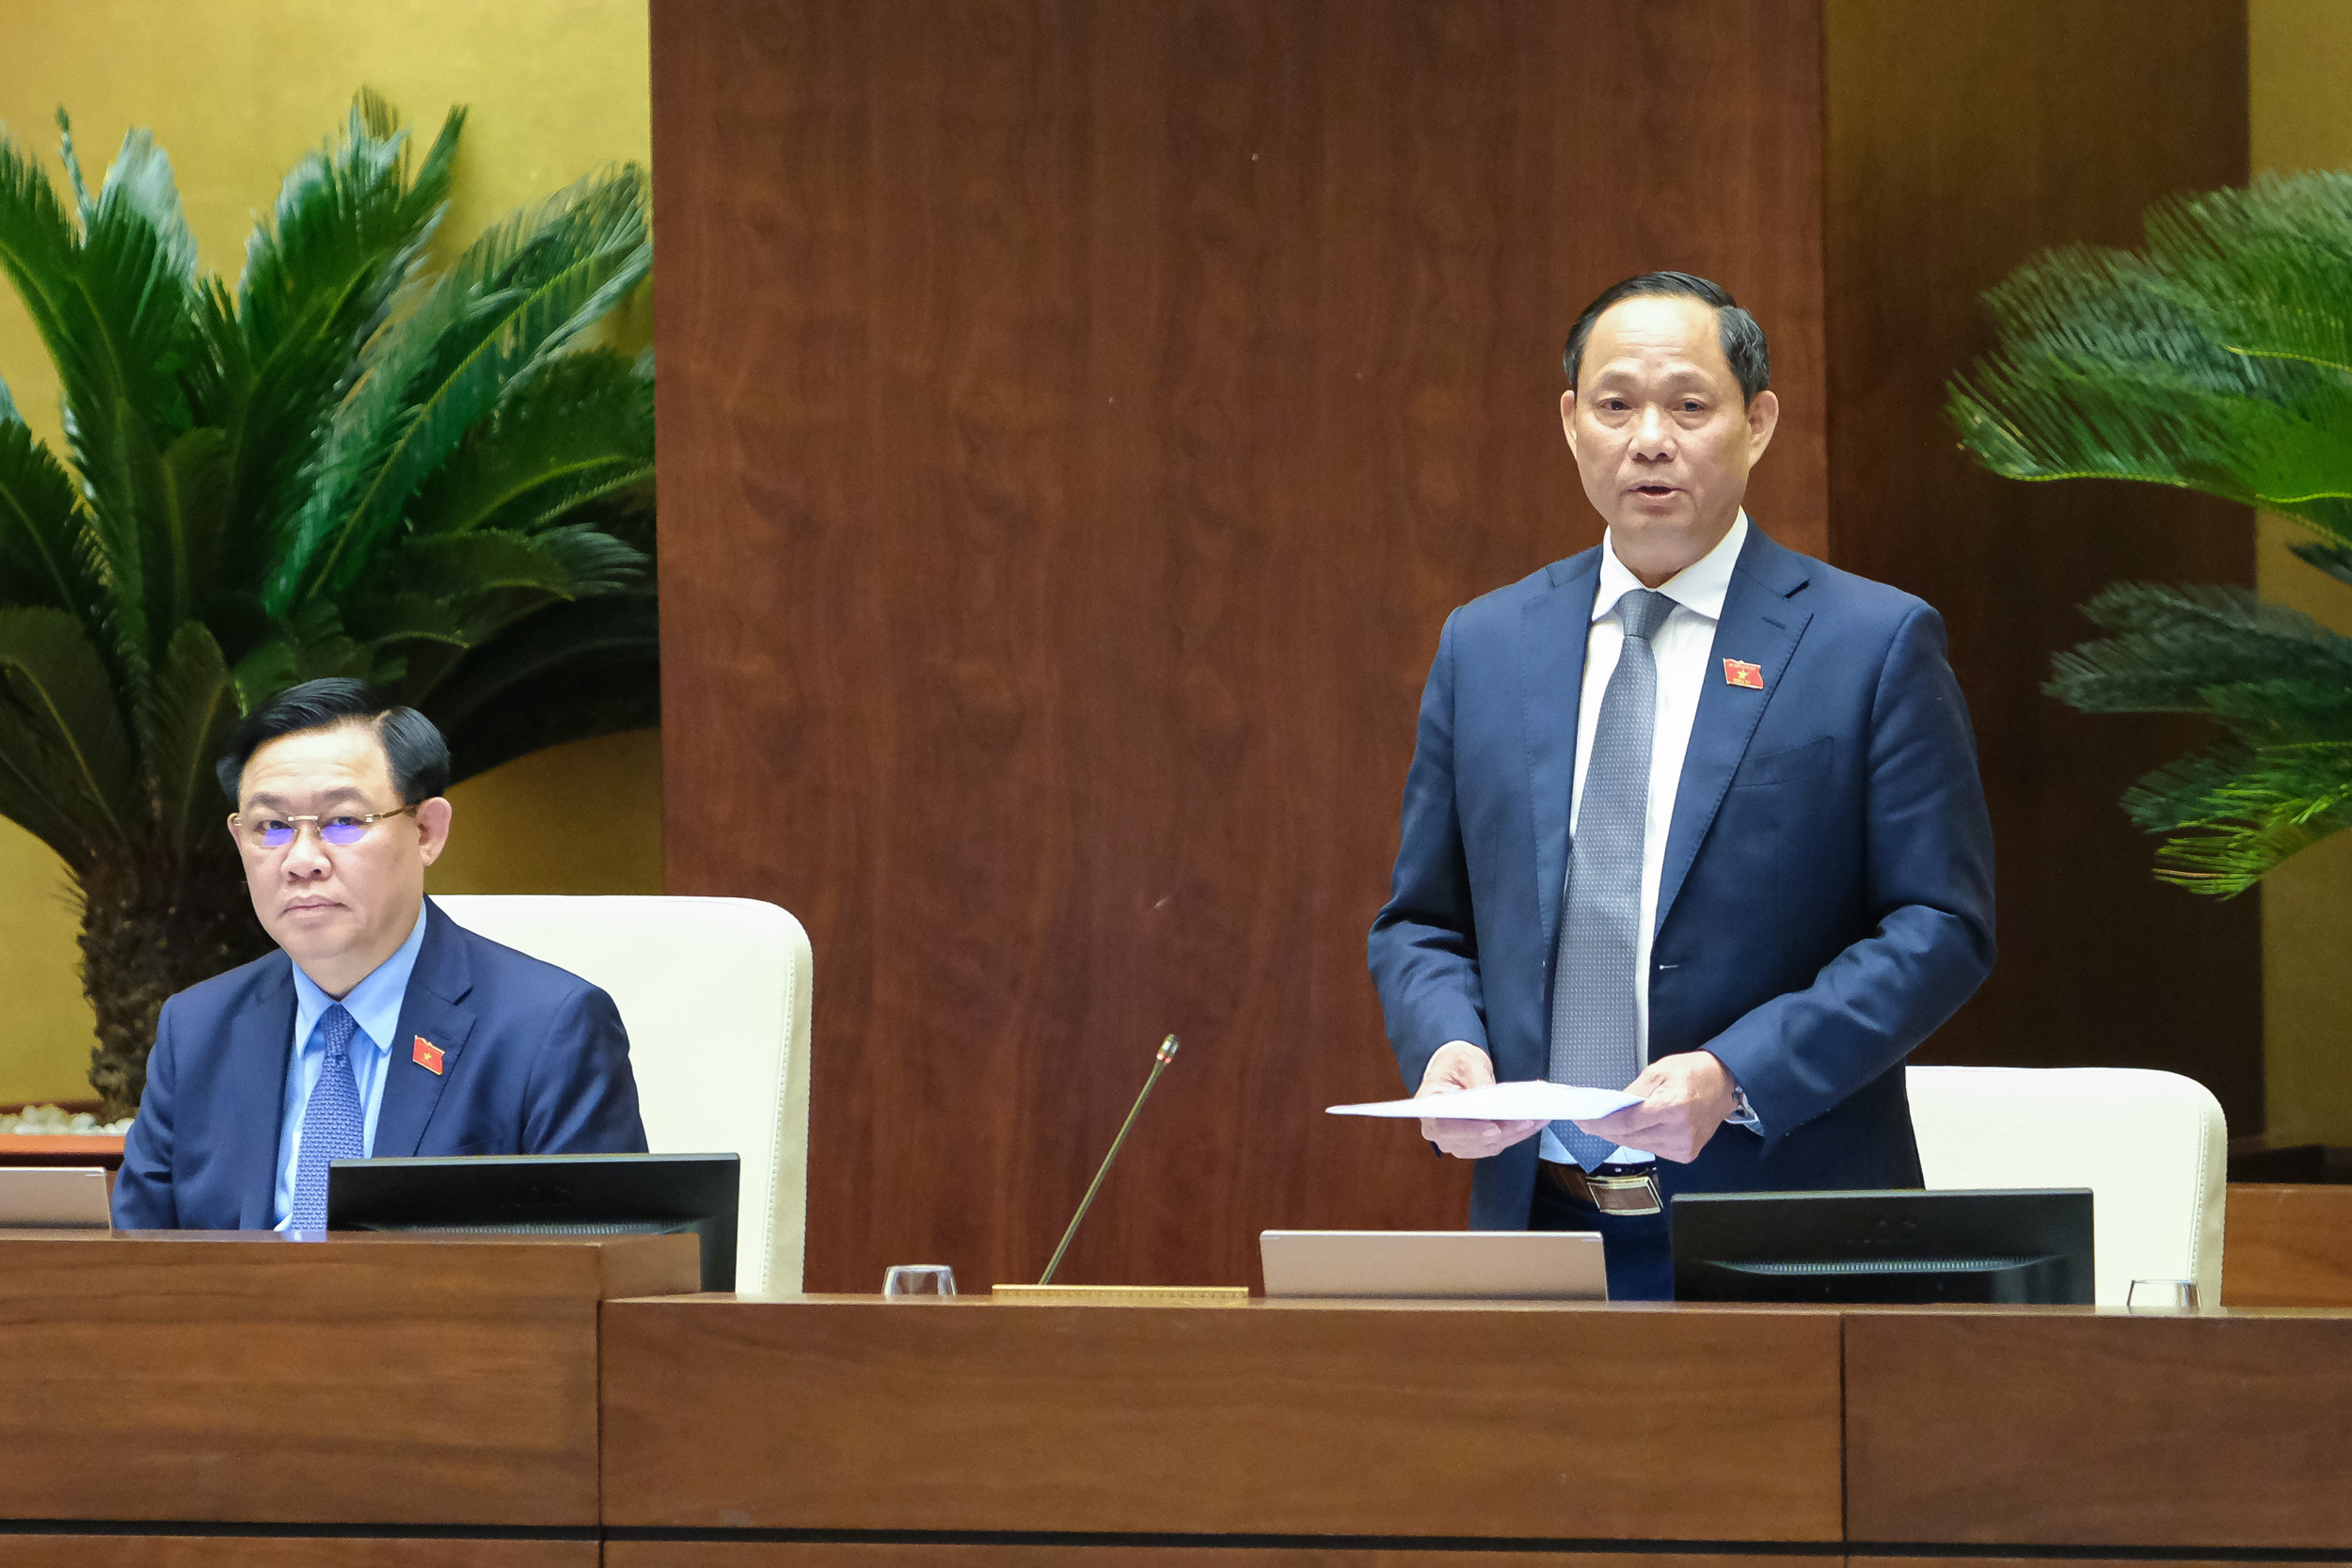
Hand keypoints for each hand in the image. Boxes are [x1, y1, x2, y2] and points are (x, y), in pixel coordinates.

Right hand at [1415, 1041, 1545, 1157]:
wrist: (1456, 1069)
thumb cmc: (1455, 1064)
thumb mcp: (1466, 1062)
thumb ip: (1478, 1079)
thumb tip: (1494, 1098)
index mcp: (1429, 1109)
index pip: (1444, 1128)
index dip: (1470, 1131)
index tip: (1493, 1128)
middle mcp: (1440, 1131)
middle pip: (1471, 1141)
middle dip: (1502, 1132)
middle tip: (1526, 1120)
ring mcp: (1458, 1141)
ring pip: (1489, 1146)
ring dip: (1515, 1134)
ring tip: (1536, 1119)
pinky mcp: (1476, 1143)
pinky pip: (1498, 1143)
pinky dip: (1516, 1134)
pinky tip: (1533, 1123)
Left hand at [1570, 1050, 1737, 1163]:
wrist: (1724, 1084)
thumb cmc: (1692, 1073)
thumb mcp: (1657, 1072)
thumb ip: (1631, 1094)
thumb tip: (1609, 1109)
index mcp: (1672, 1107)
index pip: (1625, 1122)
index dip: (1599, 1123)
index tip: (1582, 1121)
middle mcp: (1678, 1132)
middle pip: (1628, 1136)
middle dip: (1604, 1129)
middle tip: (1587, 1121)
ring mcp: (1683, 1147)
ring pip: (1637, 1145)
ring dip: (1620, 1135)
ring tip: (1606, 1123)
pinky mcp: (1685, 1154)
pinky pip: (1651, 1148)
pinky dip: (1638, 1139)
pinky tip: (1631, 1129)